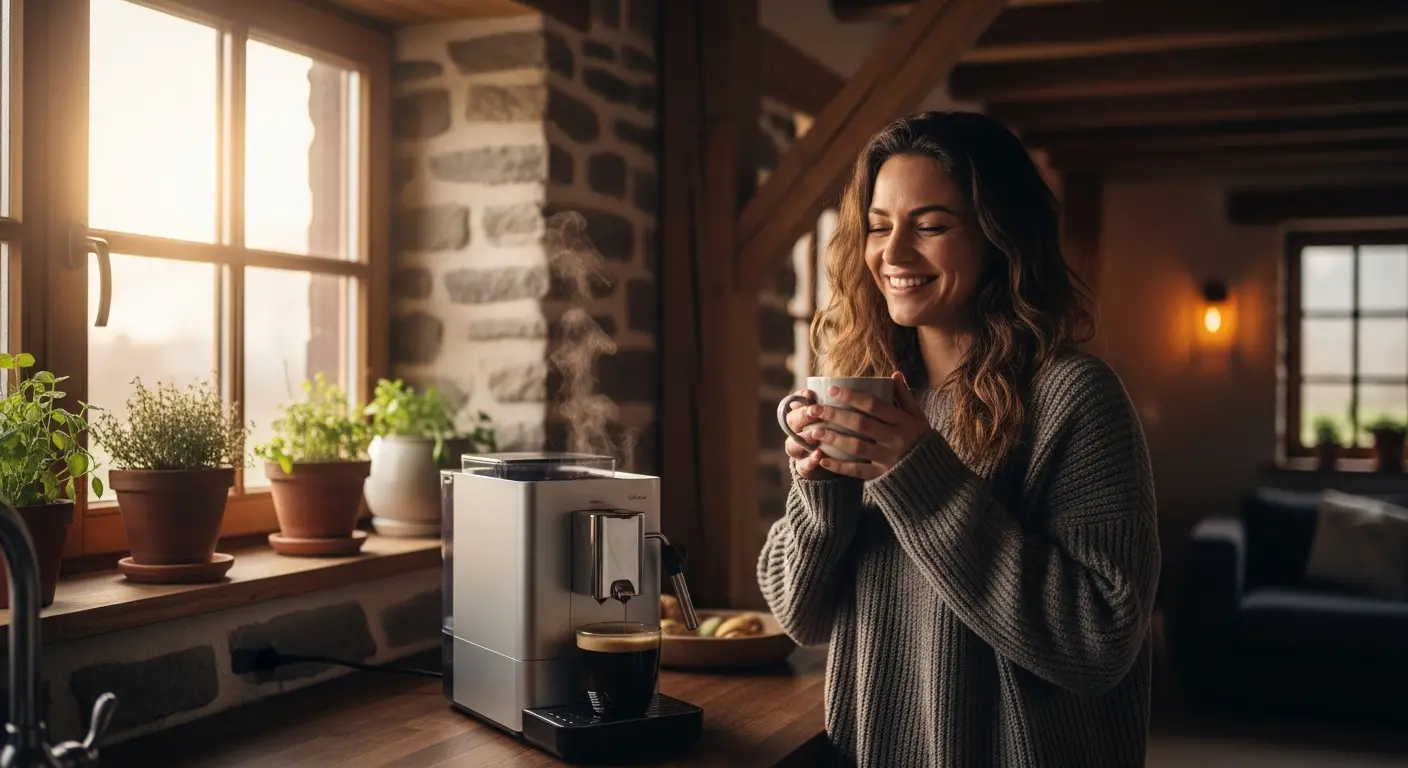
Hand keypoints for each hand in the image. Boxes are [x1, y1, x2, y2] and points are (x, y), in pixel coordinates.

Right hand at [783, 389, 835, 479]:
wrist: (837, 465)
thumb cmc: (841, 434)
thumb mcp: (842, 418)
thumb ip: (843, 405)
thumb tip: (857, 385)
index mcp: (804, 417)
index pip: (795, 403)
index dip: (800, 397)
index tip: (811, 393)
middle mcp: (797, 433)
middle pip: (791, 422)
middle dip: (802, 416)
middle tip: (814, 411)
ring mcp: (799, 452)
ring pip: (792, 444)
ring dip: (804, 437)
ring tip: (815, 434)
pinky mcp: (805, 468)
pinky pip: (803, 466)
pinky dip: (810, 461)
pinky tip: (819, 456)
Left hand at [802, 372, 931, 479]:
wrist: (933, 475)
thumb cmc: (922, 441)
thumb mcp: (918, 418)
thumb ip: (905, 397)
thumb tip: (894, 374)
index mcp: (904, 422)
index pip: (874, 405)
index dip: (852, 396)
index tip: (832, 389)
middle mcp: (896, 439)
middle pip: (860, 424)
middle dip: (835, 415)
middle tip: (814, 409)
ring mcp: (888, 459)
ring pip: (856, 447)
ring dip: (833, 438)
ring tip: (813, 432)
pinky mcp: (882, 476)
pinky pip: (857, 471)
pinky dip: (839, 467)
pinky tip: (822, 459)